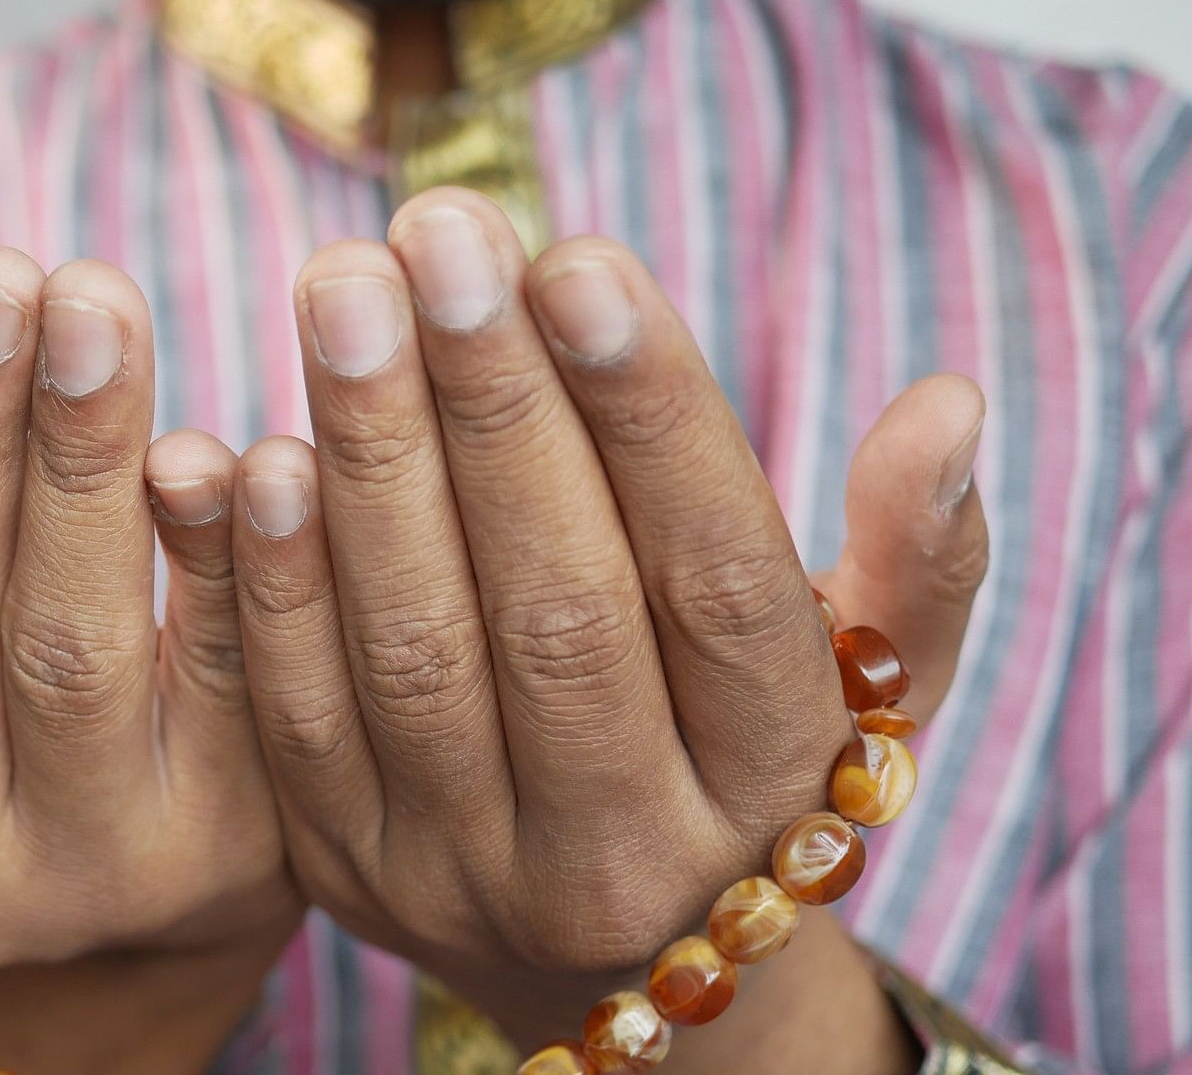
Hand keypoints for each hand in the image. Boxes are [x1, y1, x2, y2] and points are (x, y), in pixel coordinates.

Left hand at [227, 188, 987, 1069]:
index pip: (720, 585)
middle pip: (559, 610)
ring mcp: (472, 872)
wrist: (621, 972)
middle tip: (436, 228)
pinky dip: (273, 581)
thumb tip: (945, 406)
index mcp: (773, 782)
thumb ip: (917, 559)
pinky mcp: (349, 872)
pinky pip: (297, 722)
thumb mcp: (866, 686)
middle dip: (491, 403)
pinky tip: (255, 445)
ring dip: (372, 458)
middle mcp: (627, 846)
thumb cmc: (744, 768)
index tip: (578, 259)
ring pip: (417, 656)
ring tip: (343, 287)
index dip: (650, 418)